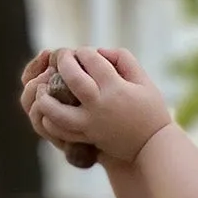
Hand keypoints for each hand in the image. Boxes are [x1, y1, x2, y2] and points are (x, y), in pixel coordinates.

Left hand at [30, 47, 171, 163]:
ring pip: (56, 109)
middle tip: (61, 57)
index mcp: (115, 88)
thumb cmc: (152, 111)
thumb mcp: (144, 81)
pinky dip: (50, 121)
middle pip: (70, 76)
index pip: (91, 59)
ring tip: (43, 87)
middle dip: (62, 61)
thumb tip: (99, 51)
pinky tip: (47, 110)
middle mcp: (100, 105)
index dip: (83, 52)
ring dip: (45, 95)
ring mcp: (91, 123)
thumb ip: (124, 60)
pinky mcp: (88, 137)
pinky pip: (61, 131)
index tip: (84, 53)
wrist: (155, 146)